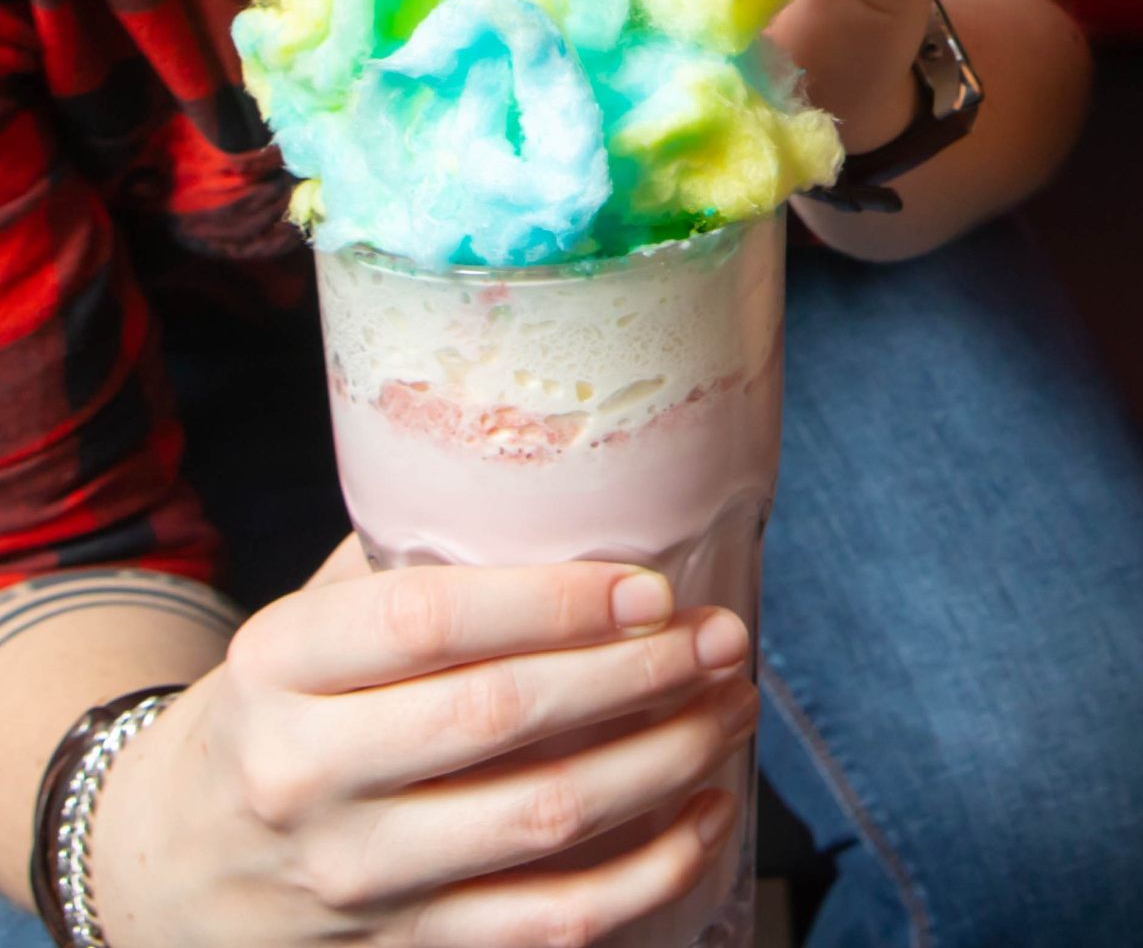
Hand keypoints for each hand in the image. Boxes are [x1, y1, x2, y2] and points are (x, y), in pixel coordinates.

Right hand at [89, 548, 752, 946]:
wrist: (163, 862)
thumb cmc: (280, 708)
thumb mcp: (310, 622)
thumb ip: (416, 560)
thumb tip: (574, 486)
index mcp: (281, 665)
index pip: (433, 623)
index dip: (556, 603)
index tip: (654, 588)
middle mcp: (305, 774)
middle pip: (500, 721)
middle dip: (639, 676)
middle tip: (724, 639)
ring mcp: (350, 878)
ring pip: (538, 823)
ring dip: (662, 764)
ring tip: (731, 710)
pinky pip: (542, 926)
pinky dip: (641, 877)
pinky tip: (702, 818)